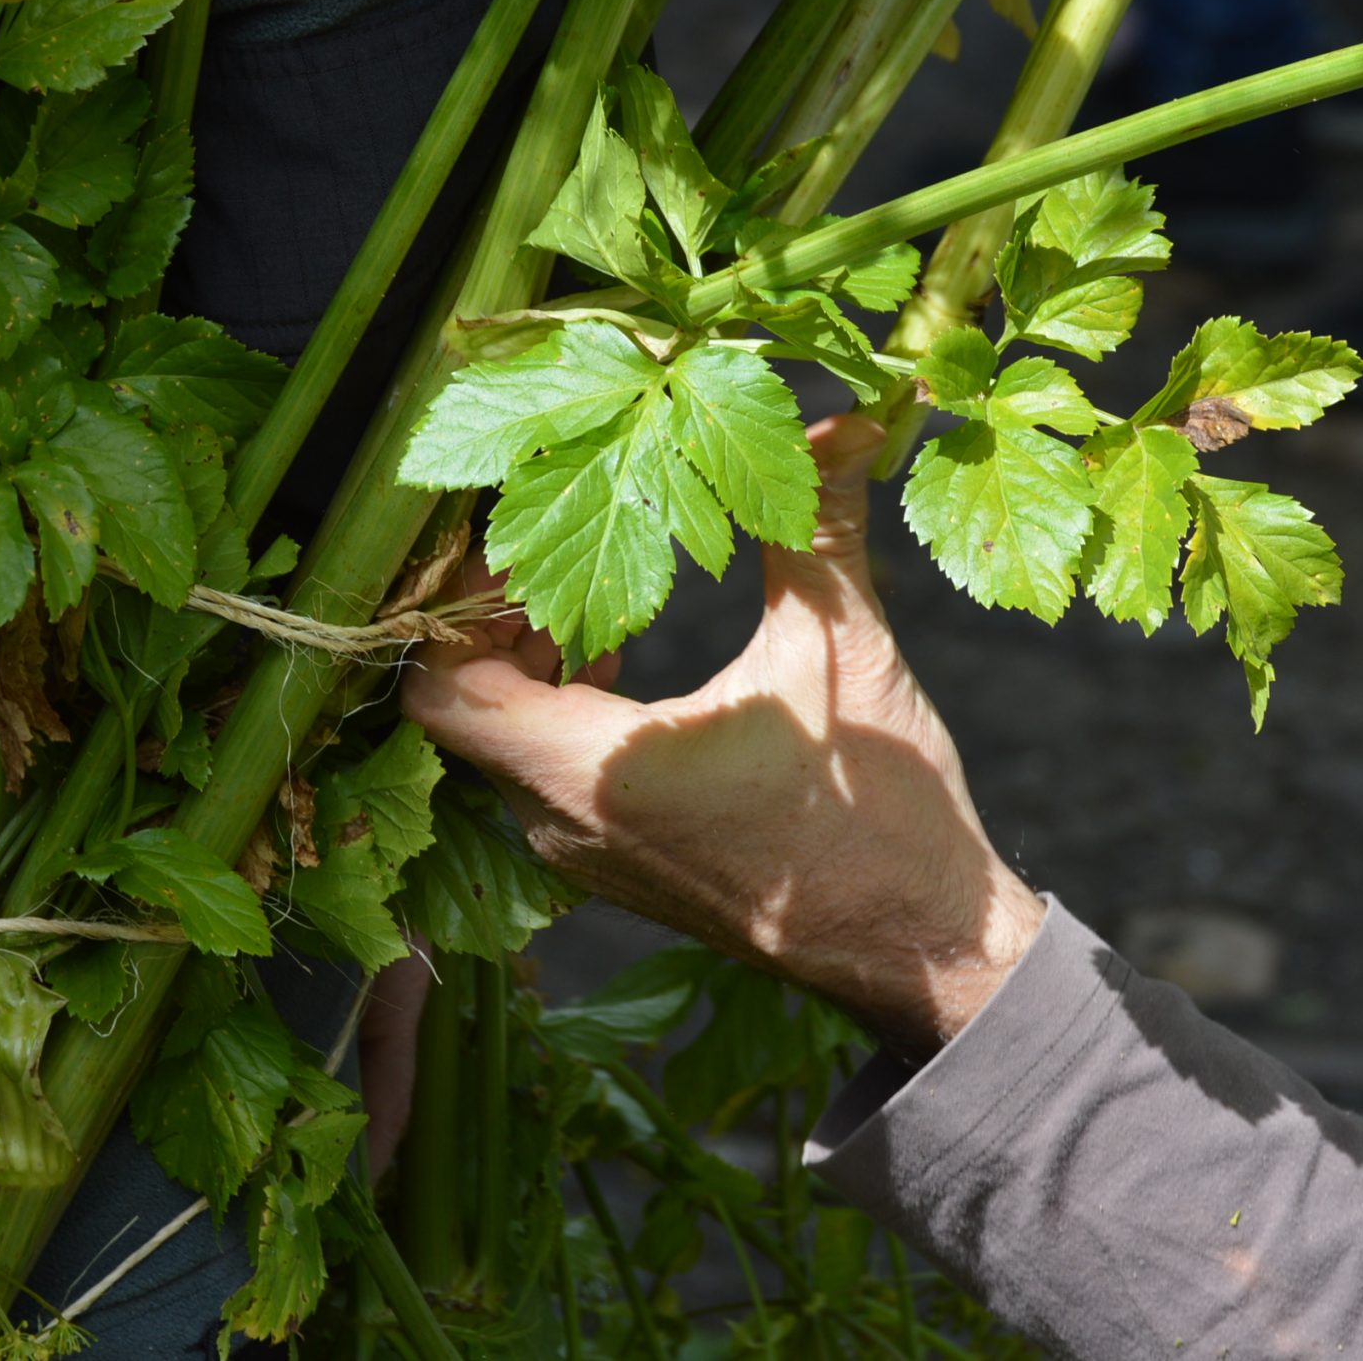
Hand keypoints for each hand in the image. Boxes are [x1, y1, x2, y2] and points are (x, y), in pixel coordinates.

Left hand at [402, 415, 1045, 1055]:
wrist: (922, 946)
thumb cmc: (879, 811)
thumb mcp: (841, 648)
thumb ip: (816, 522)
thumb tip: (842, 415)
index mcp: (592, 773)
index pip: (440, 691)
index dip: (452, 609)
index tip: (509, 541)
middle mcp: (564, 825)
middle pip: (464, 710)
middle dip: (497, 622)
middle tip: (554, 546)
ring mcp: (589, 856)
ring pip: (505, 745)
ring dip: (533, 665)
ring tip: (596, 591)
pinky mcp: (621, 865)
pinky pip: (547, 778)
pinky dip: (564, 712)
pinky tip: (629, 658)